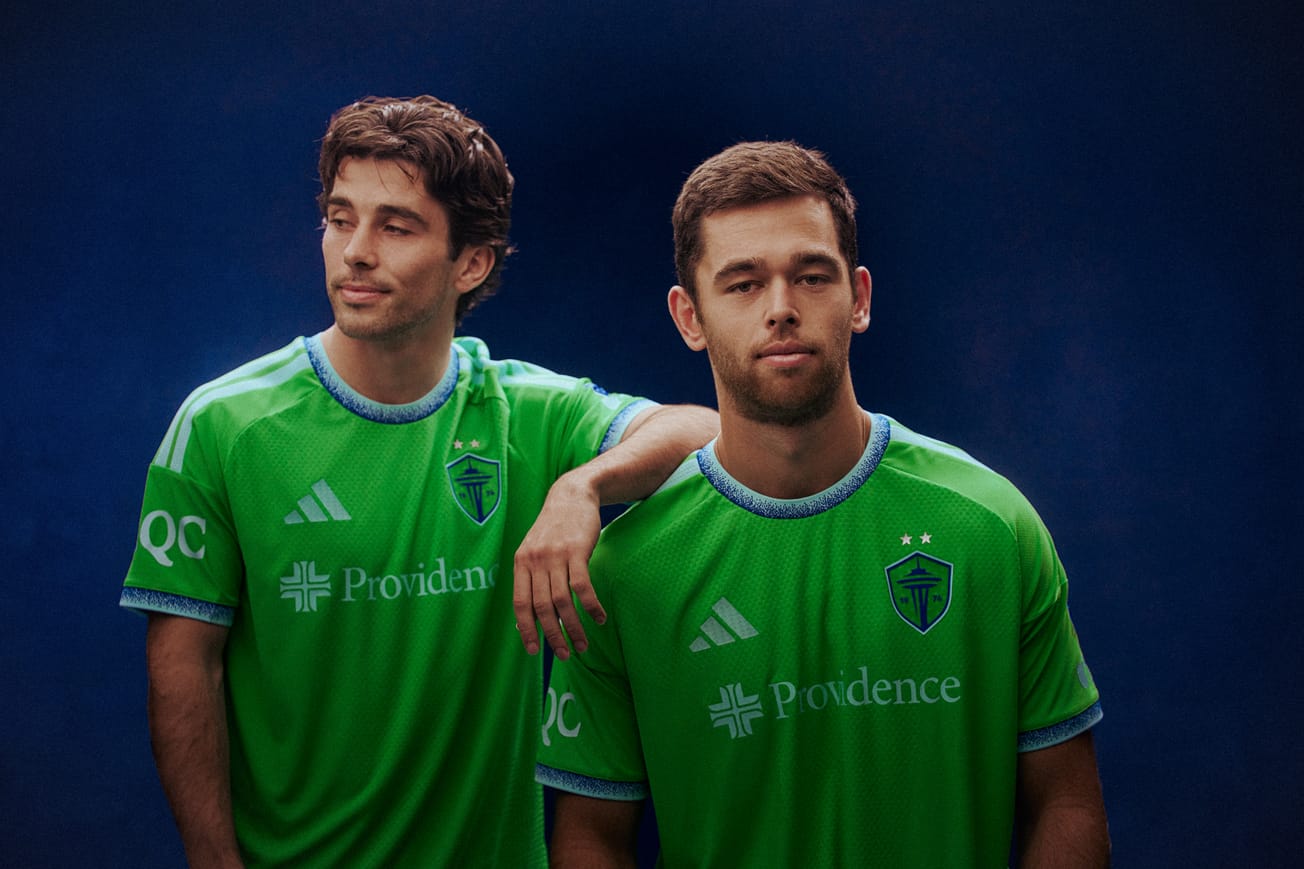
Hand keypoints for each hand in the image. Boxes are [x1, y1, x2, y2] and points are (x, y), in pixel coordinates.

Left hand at [513, 471, 606, 657]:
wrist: (571, 495)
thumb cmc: (554, 528)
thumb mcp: (534, 549)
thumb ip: (531, 576)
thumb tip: (530, 614)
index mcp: (521, 562)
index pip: (520, 603)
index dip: (526, 629)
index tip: (534, 651)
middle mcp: (535, 560)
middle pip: (542, 607)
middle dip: (553, 635)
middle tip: (565, 654)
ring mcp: (555, 555)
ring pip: (562, 600)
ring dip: (573, 626)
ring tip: (584, 645)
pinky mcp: (577, 551)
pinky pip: (582, 586)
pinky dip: (591, 606)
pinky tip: (599, 618)